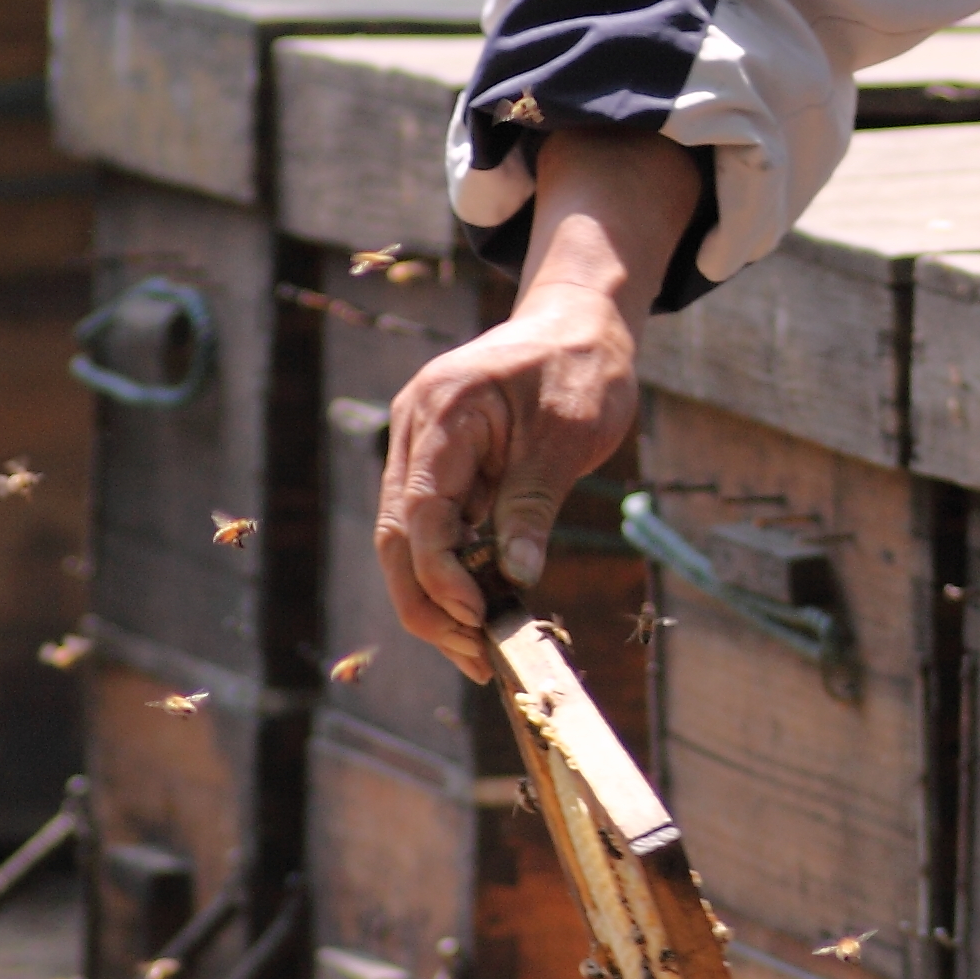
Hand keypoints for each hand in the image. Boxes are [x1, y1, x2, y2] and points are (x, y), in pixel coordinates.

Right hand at [372, 124, 702, 680]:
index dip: (440, 572)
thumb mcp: (571, 434)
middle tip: (476, 657)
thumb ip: (535, 504)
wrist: (579, 321)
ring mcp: (419, 447)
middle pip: (396, 535)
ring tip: (481, 651)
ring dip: (437, 598)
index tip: (477, 617)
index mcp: (442, 409)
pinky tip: (483, 612)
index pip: (419, 510)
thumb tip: (517, 578)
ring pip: (407, 540)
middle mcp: (414, 429)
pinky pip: (433, 529)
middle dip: (428, 603)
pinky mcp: (437, 466)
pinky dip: (452, 573)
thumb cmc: (583, 366)